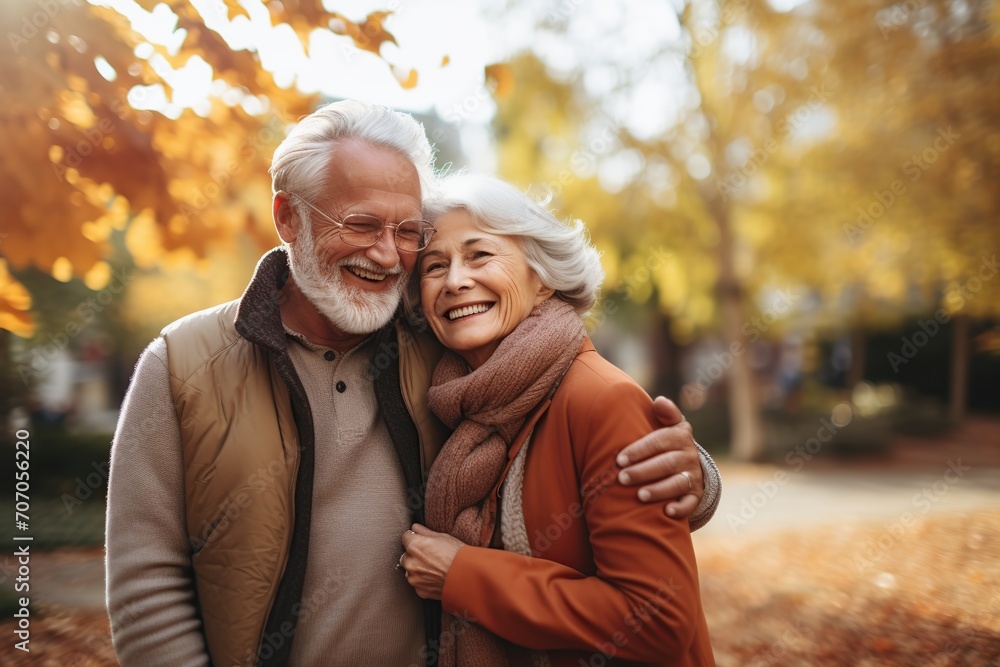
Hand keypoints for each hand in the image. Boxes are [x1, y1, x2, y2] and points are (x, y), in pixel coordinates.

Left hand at [400, 523, 464, 599]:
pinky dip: (423, 580)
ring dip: (417, 568)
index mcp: (414, 546)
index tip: (421, 540)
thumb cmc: (456, 554)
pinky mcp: (419, 590)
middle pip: (406, 555)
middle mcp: (410, 562)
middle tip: (430, 555)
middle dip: (414, 555)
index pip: (405, 537)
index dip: (414, 538)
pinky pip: (417, 583)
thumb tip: (415, 527)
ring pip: (410, 570)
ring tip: (434, 567)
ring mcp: (414, 578)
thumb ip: (424, 532)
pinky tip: (435, 576)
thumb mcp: (442, 537)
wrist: (466, 576)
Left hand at [615, 397, 703, 516]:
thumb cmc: (667, 442)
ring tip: (640, 496)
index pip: (659, 441)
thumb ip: (665, 413)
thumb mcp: (669, 425)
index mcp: (680, 436)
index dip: (639, 450)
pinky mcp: (696, 495)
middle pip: (666, 463)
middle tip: (622, 478)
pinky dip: (680, 508)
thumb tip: (660, 401)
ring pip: (678, 483)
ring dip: (659, 490)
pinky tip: (666, 511)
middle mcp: (689, 456)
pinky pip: (690, 503)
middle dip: (643, 471)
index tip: (620, 459)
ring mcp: (693, 476)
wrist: (688, 463)